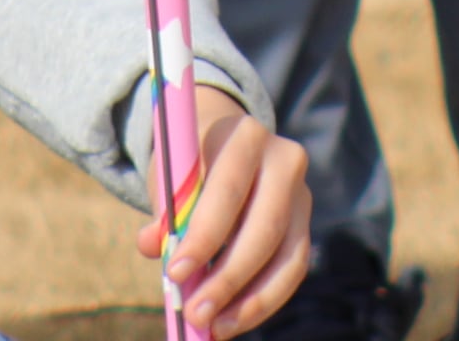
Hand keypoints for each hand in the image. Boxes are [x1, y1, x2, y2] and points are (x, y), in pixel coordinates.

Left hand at [141, 86, 311, 333]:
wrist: (224, 143)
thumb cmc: (190, 164)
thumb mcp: (170, 175)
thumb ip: (164, 210)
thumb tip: (153, 246)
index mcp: (245, 136)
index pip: (229, 189)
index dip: (205, 234)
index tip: (176, 273)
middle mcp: (284, 160)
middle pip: (264, 227)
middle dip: (228, 278)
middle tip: (196, 314)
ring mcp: (301, 194)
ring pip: (286, 257)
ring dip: (251, 300)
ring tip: (216, 328)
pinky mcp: (305, 225)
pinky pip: (292, 270)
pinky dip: (263, 300)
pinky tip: (234, 320)